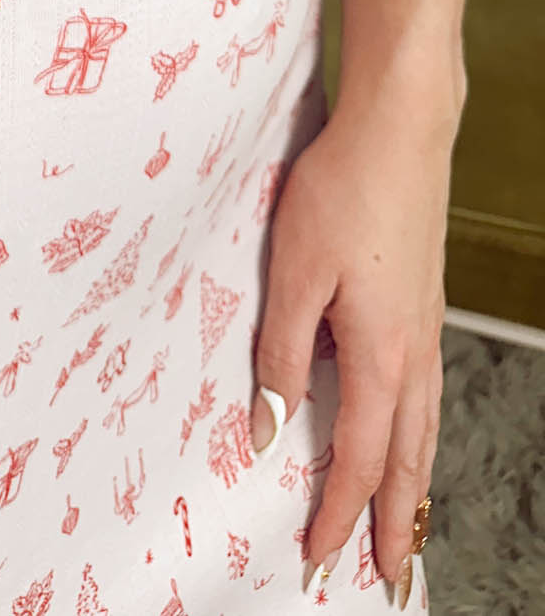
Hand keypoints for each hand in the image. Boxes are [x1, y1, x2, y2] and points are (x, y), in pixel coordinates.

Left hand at [249, 81, 457, 603]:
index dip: (340, 515)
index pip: (363, 460)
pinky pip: (428, 394)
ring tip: (406, 526)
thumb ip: (284, 353)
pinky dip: (421, 434)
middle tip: (390, 578)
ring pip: (426, 430)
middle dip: (396, 524)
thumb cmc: (343, 191)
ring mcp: (426, 328)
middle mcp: (415, 353)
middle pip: (408, 460)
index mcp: (382, 356)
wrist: (399, 132)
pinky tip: (409, 432)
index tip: (319, 559)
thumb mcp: (294, 272)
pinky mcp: (424, 303)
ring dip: (416, 486)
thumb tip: (275, 426)